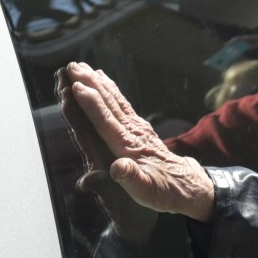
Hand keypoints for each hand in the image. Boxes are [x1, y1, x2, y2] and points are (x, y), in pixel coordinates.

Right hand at [63, 62, 215, 221]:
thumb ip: (131, 178)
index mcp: (129, 146)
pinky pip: (121, 104)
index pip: (106, 121)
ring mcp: (136, 128)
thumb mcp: (148, 190)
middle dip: (90, 84)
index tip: (76, 86)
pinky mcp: (138, 128)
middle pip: (108, 104)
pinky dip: (110, 90)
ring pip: (114, 100)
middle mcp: (132, 132)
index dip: (91, 103)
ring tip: (83, 67)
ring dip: (98, 82)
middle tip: (72, 67)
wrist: (185, 185)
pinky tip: (103, 81)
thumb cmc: (164, 190)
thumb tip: (118, 168)